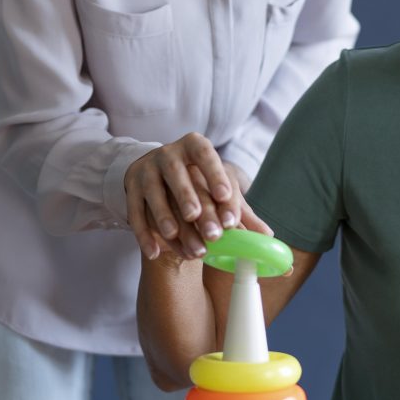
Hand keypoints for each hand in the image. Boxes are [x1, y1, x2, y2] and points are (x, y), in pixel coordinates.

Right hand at [125, 133, 254, 259]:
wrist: (159, 175)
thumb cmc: (198, 182)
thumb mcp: (218, 189)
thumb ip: (239, 211)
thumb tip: (268, 236)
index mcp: (194, 146)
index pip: (205, 156)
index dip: (215, 175)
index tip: (225, 197)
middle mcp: (168, 154)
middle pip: (177, 175)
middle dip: (191, 201)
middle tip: (207, 229)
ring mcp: (146, 170)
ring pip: (154, 193)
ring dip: (166, 218)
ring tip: (178, 239)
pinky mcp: (131, 189)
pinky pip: (135, 212)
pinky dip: (144, 234)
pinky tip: (155, 253)